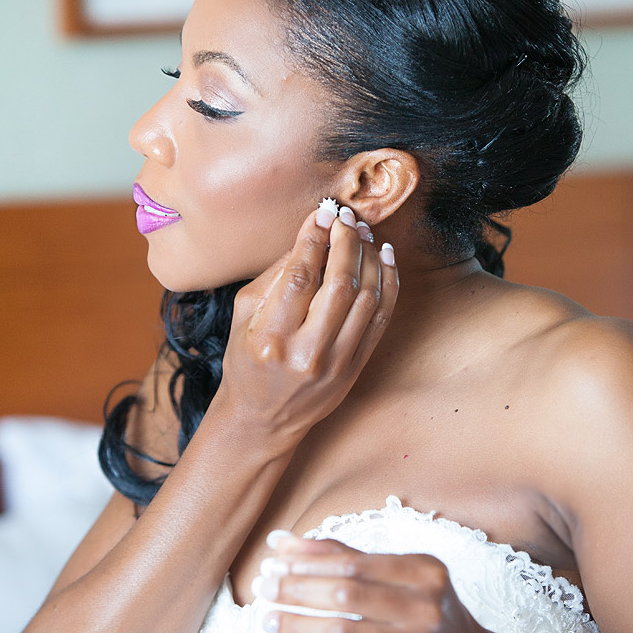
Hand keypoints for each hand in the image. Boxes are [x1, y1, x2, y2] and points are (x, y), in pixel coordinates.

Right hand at [215, 206, 398, 450]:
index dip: (314, 239)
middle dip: (346, 241)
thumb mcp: (244, 315)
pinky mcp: (355, 369)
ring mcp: (335, 364)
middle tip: (345, 216)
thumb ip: (275, 274)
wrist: (263, 419)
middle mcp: (305, 353)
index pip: (299, 276)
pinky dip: (388, 283)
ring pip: (366, 298)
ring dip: (369, 257)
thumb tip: (312, 233)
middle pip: (339, 284)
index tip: (321, 213)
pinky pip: (381, 318)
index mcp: (269, 337)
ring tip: (363, 232)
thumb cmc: (247, 360)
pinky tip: (385, 257)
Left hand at [254, 533, 518, 632]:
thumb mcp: (400, 577)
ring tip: (266, 619)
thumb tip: (281, 542)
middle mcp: (426, 605)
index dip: (309, 561)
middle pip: (346, 594)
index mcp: (425, 570)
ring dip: (296, 625)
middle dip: (297, 589)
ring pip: (341, 632)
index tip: (274, 560)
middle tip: (263, 586)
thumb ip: (345, 555)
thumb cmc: (423, 611)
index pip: (354, 561)